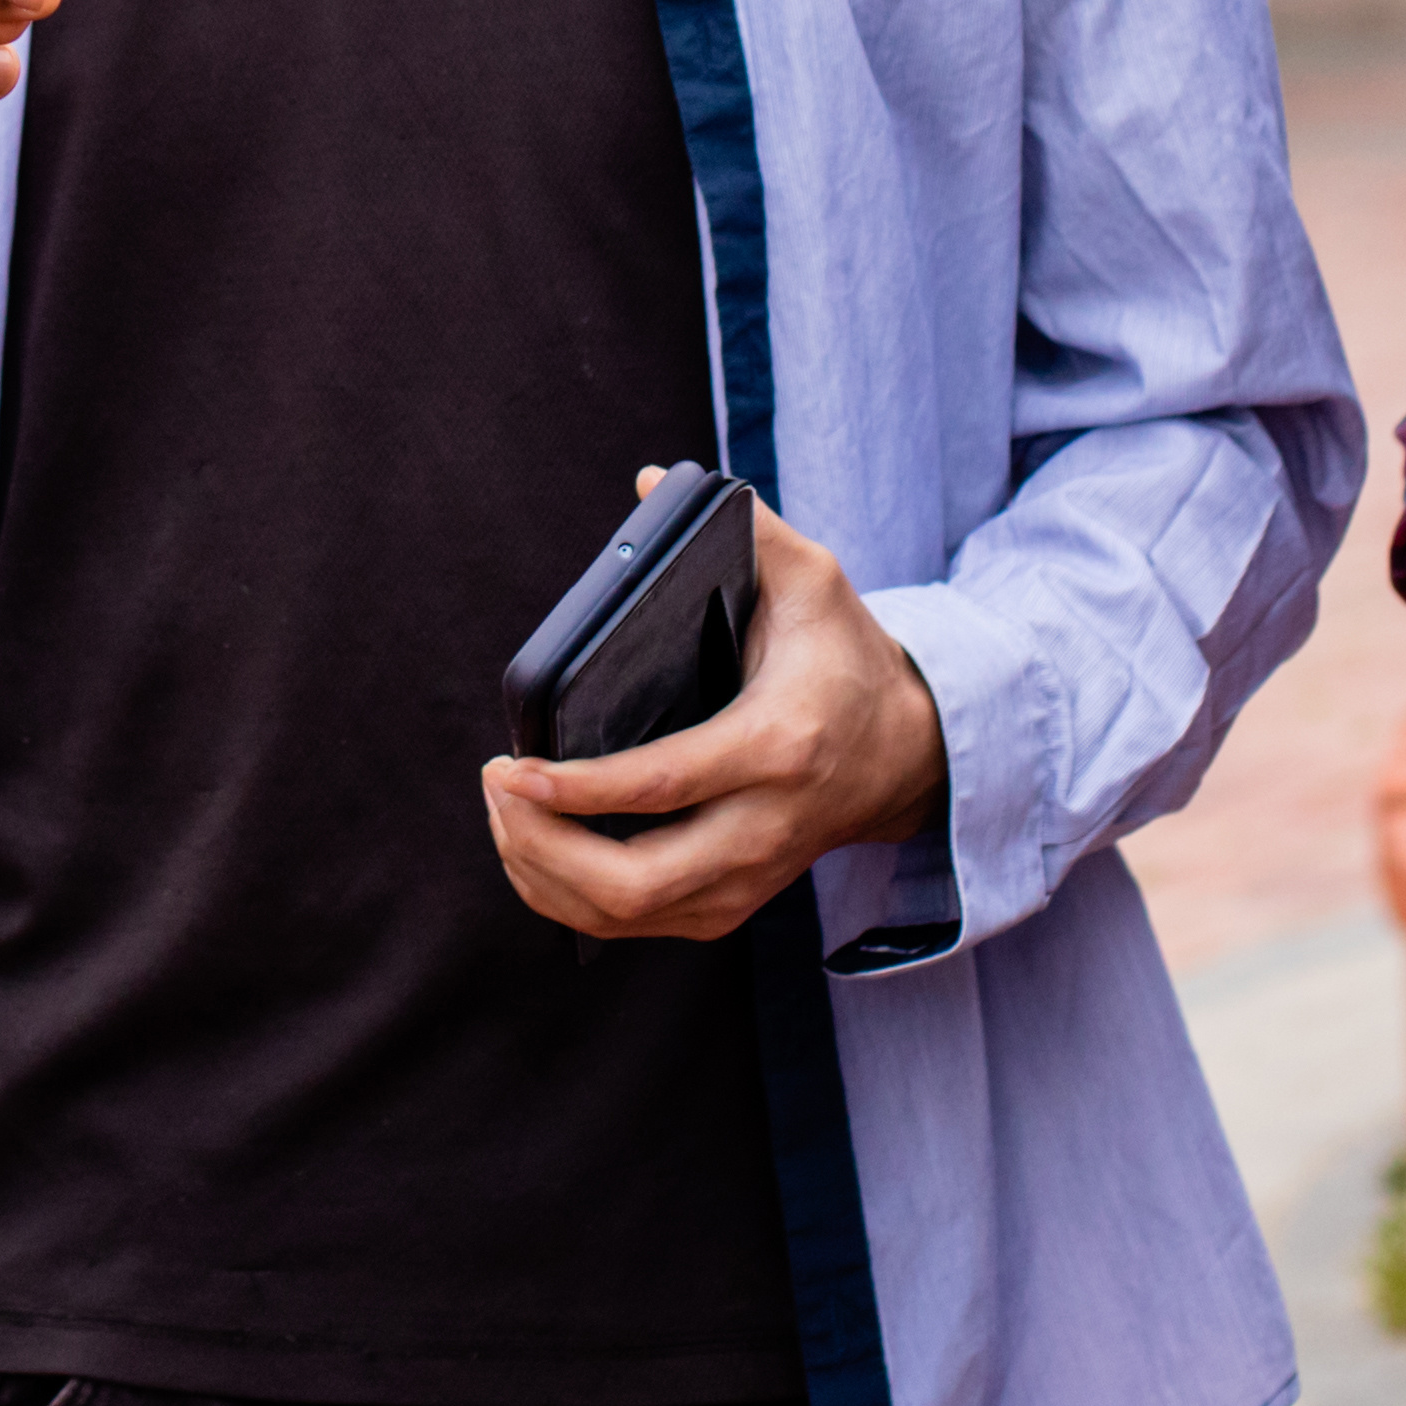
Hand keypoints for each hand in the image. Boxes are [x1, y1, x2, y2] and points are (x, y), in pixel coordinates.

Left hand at [475, 480, 943, 946]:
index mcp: (776, 746)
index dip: (577, 789)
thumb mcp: (815, 581)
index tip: (512, 767)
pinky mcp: (729, 904)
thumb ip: (750, 529)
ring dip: (543, 875)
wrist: (908, 755)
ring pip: (626, 916)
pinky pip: (632, 924)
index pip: (662, 786)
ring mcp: (747, 880)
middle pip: (636, 881)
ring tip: (504, 807)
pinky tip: (531, 846)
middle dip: (544, 845)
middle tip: (498, 783)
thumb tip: (648, 481)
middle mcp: (762, 829)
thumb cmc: (846, 658)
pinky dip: (566, 898)